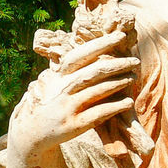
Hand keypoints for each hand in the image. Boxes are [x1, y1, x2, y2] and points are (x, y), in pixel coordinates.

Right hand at [9, 30, 138, 158]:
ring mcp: (67, 107)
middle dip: (115, 64)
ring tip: (134, 77)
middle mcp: (62, 89)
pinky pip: (97, 114)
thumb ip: (72, 71)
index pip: (79, 55)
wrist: (32, 132)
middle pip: (91, 72)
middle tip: (135, 60)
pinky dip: (113, 107)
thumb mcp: (55, 83)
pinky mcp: (74, 125)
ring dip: (117, 83)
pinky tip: (128, 103)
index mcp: (58, 76)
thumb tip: (94, 50)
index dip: (100, 44)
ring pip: (95, 91)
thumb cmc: (51, 103)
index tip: (120, 35)